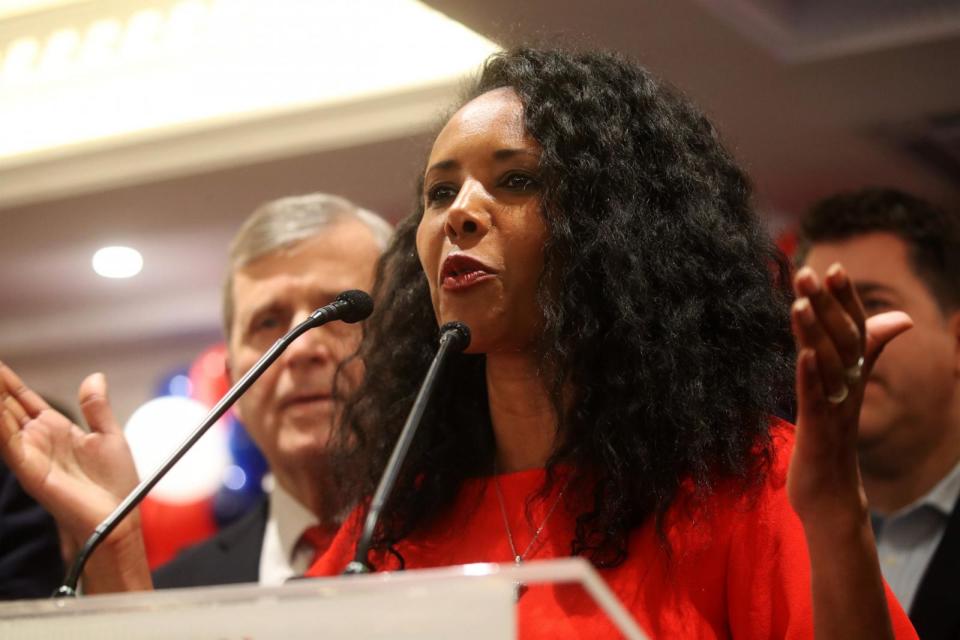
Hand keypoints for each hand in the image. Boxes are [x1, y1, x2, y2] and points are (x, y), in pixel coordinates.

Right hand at [0, 362, 140, 557]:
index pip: (23, 401)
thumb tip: (94, 377)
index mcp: (56, 430)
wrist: (118, 519)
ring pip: (2, 421)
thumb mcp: (109, 436)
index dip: (8, 383)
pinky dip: (0, 424)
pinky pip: (9, 443)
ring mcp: (31, 455)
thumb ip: (96, 408)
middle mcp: (38, 441)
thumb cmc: (115, 486)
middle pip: (5, 407)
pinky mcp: (31, 471)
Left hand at [786, 264, 911, 527]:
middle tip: (808, 271)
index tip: (833, 266)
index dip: (845, 300)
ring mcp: (835, 409)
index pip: (854, 331)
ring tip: (799, 302)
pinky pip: (816, 399)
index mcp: (853, 377)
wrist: (831, 496)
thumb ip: (867, 353)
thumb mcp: (847, 391)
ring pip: (828, 365)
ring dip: (814, 333)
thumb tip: (900, 319)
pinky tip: (802, 355)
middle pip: (841, 340)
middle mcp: (848, 388)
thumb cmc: (833, 438)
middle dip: (826, 305)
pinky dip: (810, 376)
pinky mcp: (818, 431)